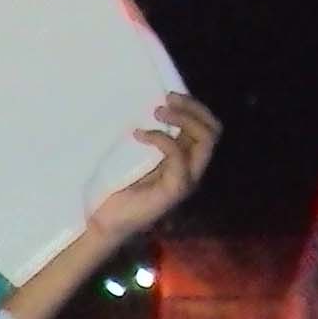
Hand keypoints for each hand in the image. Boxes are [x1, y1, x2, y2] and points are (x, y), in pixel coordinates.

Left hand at [80, 93, 221, 252]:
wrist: (104, 223)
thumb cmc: (115, 190)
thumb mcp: (136, 157)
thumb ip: (151, 139)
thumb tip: (151, 108)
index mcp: (186, 159)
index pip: (207, 128)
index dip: (194, 108)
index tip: (170, 95)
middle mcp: (192, 169)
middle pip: (213, 130)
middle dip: (193, 109)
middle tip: (166, 100)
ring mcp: (187, 180)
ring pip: (205, 140)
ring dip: (183, 120)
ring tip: (156, 112)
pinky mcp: (176, 190)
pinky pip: (178, 157)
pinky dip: (160, 140)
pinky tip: (138, 135)